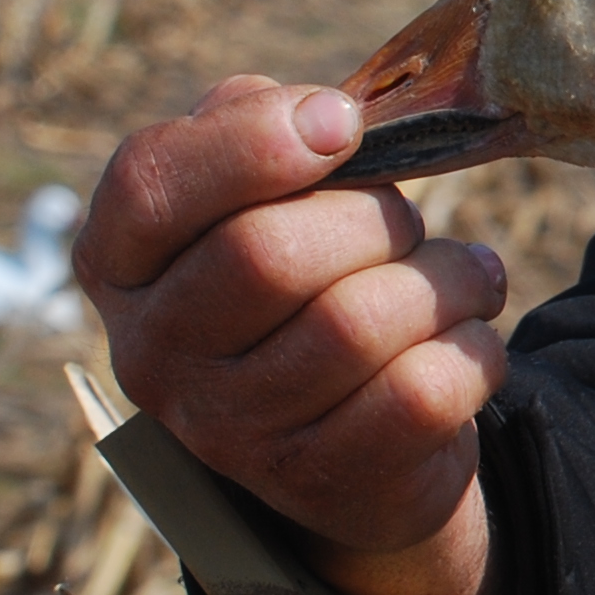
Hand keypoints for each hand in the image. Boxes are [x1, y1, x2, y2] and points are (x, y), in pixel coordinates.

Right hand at [79, 75, 510, 594]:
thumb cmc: (311, 282)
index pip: (148, 183)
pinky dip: (472, 349)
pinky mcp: (315, 480)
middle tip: (407, 225)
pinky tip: (466, 338)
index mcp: (122, 265)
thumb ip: (265, 127)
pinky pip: (420, 392)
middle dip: (374, 218)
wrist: (353, 443)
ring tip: (463, 277)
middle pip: (267, 254)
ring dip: (444, 279)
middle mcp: (153, 354)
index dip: (253, 139)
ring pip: (357, 324)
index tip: (341, 122)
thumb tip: (319, 114)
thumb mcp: (266, 197)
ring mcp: (228, 431)